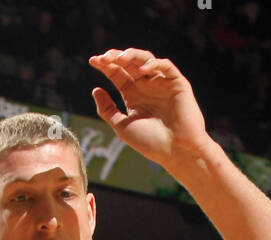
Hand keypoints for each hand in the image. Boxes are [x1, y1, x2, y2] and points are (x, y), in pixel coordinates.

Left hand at [89, 49, 210, 168]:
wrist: (176, 152)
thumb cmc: (150, 143)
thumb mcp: (122, 127)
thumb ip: (108, 110)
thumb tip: (95, 90)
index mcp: (134, 95)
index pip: (118, 74)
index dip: (105, 66)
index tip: (93, 61)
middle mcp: (147, 86)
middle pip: (129, 63)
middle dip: (116, 57)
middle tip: (104, 58)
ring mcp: (162, 83)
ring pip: (146, 59)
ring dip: (132, 55)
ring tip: (120, 59)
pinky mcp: (177, 83)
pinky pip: (166, 66)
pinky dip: (154, 64)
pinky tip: (142, 71)